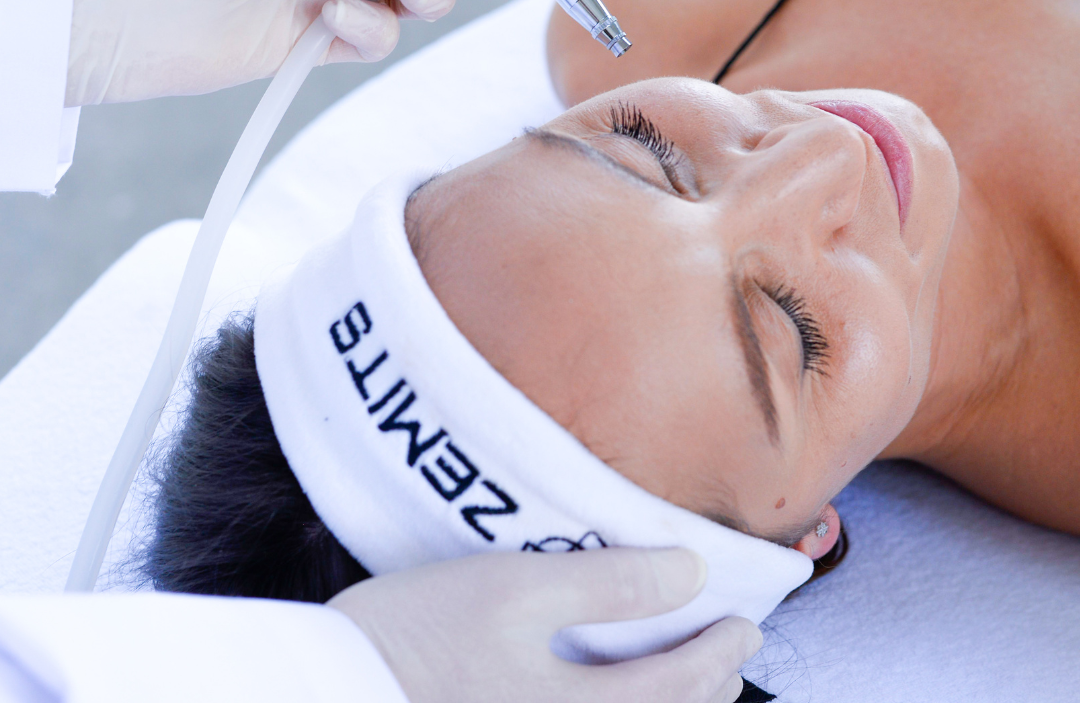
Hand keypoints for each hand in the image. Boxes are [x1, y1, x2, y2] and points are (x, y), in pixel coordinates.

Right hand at [329, 548, 762, 702]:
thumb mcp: (514, 587)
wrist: (334, 690)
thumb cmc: (417, 634)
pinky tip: (623, 701)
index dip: (721, 651)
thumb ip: (609, 582)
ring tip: (698, 684)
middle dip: (711, 689)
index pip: (680, 686)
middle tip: (734, 651)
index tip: (745, 620)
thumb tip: (692, 572)